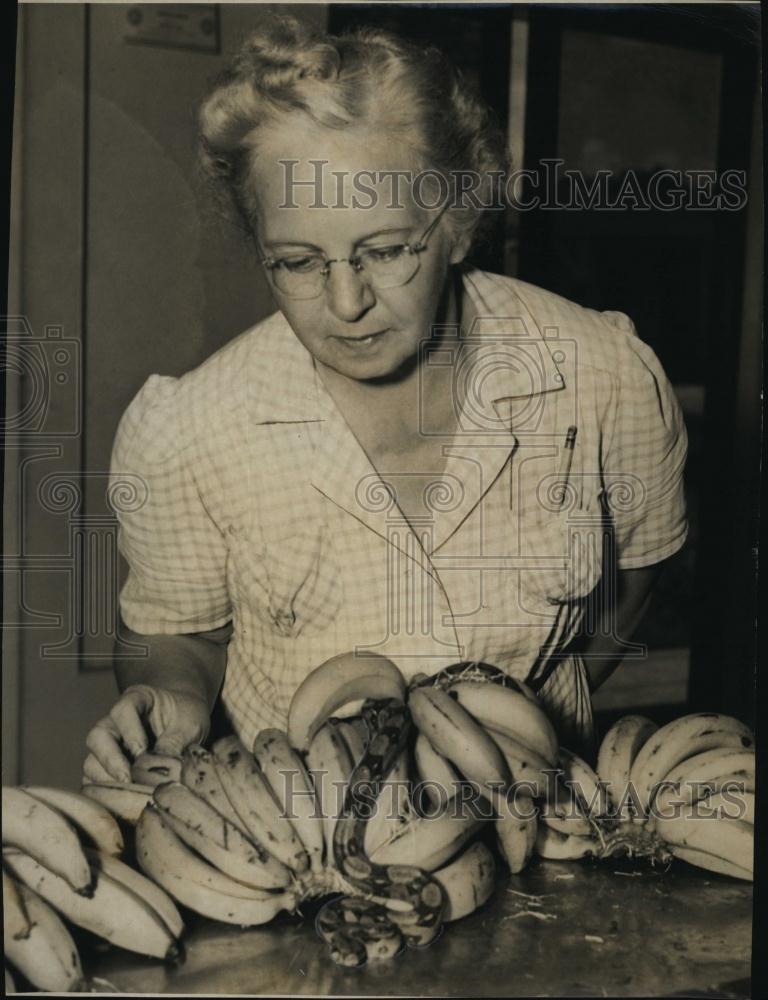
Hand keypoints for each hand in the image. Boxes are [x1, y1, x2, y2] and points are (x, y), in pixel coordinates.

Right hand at [84, 685, 209, 782]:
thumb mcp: (190, 724)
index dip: (130, 733)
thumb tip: (160, 772)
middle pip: (98, 737)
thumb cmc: (187, 718)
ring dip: (107, 780)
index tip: (143, 752)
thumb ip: (174, 742)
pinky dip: (106, 794)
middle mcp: (116, 722)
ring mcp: (109, 745)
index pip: (122, 711)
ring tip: (130, 793)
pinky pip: (95, 782)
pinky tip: (125, 801)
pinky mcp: (108, 768)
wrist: (186, 723)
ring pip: (92, 762)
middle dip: (111, 761)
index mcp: (137, 699)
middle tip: (129, 779)